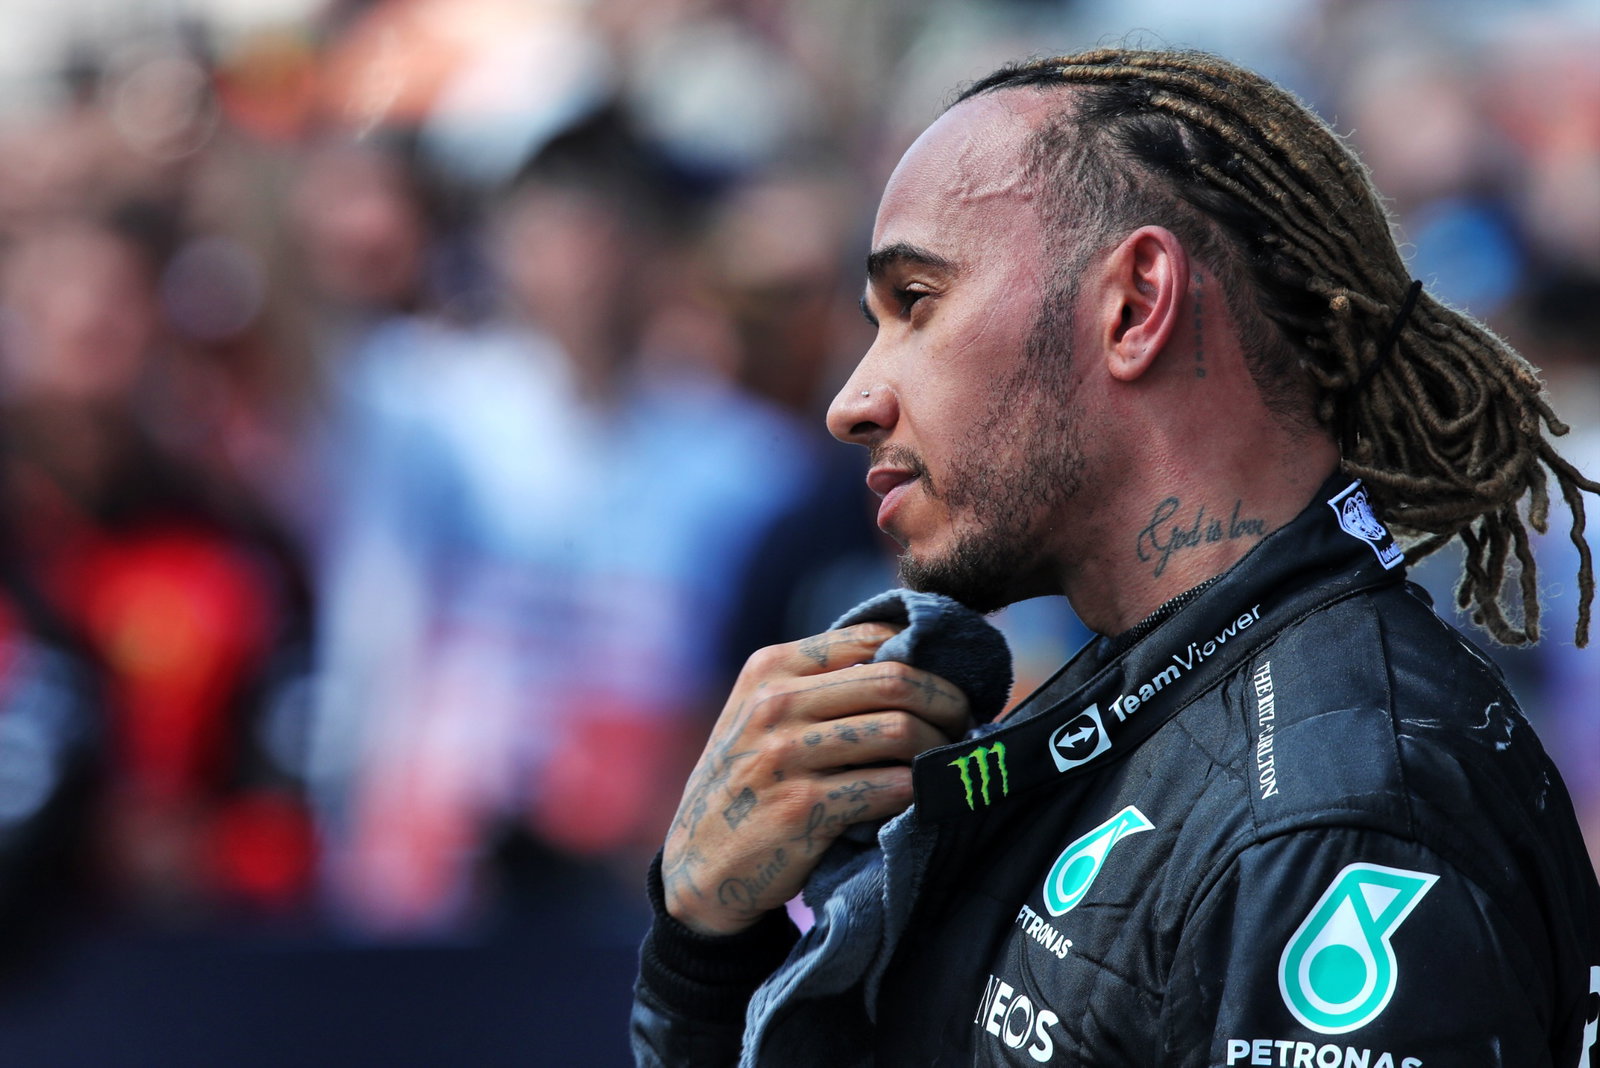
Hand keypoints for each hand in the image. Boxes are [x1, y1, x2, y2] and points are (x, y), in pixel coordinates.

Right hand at [661, 622, 969, 935]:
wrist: (699, 865)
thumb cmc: (749, 782)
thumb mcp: (762, 715)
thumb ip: (820, 684)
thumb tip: (915, 662)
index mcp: (769, 668)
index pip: (870, 636)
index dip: (925, 655)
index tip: (949, 681)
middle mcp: (773, 704)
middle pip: (895, 678)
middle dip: (947, 699)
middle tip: (966, 722)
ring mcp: (785, 756)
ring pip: (900, 731)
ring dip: (940, 748)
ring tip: (950, 760)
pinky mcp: (803, 809)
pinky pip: (888, 788)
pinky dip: (920, 792)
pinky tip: (926, 797)